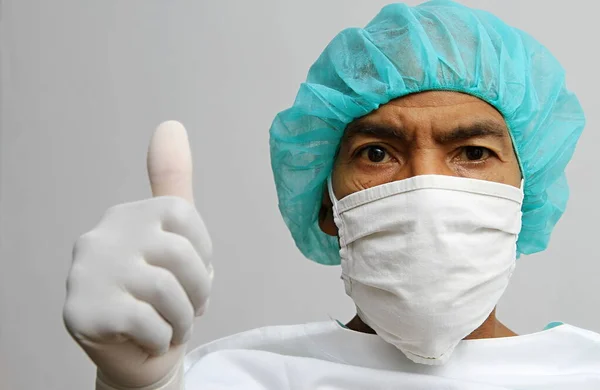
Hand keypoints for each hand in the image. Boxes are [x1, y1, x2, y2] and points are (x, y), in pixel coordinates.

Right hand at [63, 121, 212, 388]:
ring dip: (182, 318)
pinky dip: (163, 338)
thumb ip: (172, 182)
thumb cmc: (158, 293)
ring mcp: (88, 273)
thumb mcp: (171, 237)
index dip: (203, 251)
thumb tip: (171, 124)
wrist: (133, 352)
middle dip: (198, 290)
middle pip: (179, 254)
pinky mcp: (82, 311)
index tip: (197, 274)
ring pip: (165, 290)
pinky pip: (148, 322)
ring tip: (177, 326)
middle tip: (191, 309)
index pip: (184, 215)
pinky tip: (154, 338)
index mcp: (127, 215)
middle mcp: (101, 236)